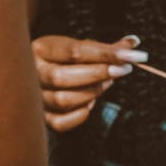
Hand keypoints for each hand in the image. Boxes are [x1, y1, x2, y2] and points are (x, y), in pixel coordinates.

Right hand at [32, 34, 146, 131]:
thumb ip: (104, 47)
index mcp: (41, 49)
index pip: (74, 51)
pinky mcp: (41, 117)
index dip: (107, 53)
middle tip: (124, 69)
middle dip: (99, 74)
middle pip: (62, 76)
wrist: (31, 72)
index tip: (133, 55)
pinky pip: (60, 122)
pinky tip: (90, 104)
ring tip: (108, 83)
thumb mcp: (78, 46)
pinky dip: (79, 115)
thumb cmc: (61, 58)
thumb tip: (134, 43)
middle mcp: (32, 72)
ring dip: (92, 92)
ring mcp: (35, 97)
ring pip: (63, 100)